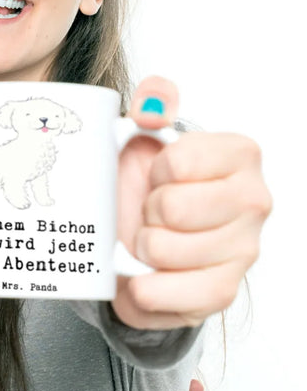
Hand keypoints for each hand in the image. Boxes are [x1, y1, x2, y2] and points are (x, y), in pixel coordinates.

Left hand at [112, 76, 271, 328]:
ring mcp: (244, 249)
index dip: (154, 171)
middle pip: (172, 208)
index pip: (179, 162)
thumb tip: (155, 97)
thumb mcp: (142, 136)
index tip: (158, 175)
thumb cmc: (146, 185)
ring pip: (164, 250)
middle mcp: (254, 201)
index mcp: (239, 155)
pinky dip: (146, 288)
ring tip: (150, 239)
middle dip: (146, 211)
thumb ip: (152, 105)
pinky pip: (174, 294)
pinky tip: (146, 275)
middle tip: (152, 212)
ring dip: (141, 247)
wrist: (138, 239)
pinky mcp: (223, 291)